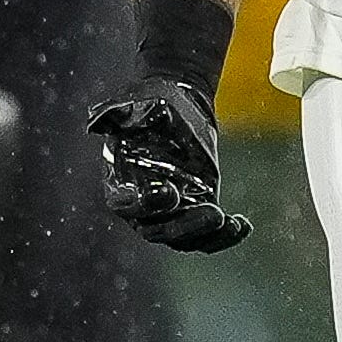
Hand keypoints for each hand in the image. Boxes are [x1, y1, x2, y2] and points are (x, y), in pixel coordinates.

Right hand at [88, 75, 251, 252]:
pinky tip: (242, 226)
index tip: (167, 191)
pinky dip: (225, 235)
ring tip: (228, 223)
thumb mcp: (130, 105)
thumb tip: (99, 119)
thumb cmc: (147, 105)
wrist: (176, 104)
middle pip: (159, 230)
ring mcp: (171, 212)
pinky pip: (208, 234)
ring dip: (207, 235)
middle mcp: (143, 206)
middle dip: (185, 226)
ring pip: (185, 237)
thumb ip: (116, 114)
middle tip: (212, 212)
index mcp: (120, 183)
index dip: (143, 204)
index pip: (125, 204)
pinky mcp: (196, 208)